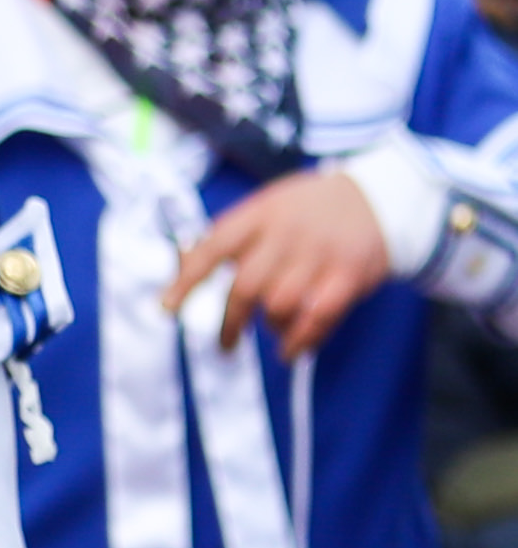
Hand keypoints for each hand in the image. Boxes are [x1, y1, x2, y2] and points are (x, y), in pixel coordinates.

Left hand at [168, 166, 394, 359]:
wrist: (378, 197)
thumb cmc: (310, 208)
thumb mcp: (268, 205)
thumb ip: (232, 234)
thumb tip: (184, 266)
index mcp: (260, 215)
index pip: (213, 248)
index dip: (186, 280)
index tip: (168, 308)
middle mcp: (287, 235)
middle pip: (246, 286)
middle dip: (231, 321)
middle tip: (226, 341)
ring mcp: (319, 256)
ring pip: (280, 305)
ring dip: (271, 326)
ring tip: (273, 331)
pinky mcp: (349, 275)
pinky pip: (318, 317)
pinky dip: (302, 340)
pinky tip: (292, 350)